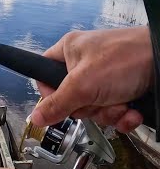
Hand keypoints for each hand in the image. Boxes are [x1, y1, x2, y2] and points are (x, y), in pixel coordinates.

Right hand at [32, 26, 152, 132]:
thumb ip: (57, 103)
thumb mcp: (83, 84)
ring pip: (92, 108)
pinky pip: (111, 111)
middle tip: (98, 100)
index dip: (50, 94)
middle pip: (70, 99)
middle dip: (88, 107)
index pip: (44, 75)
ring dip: (108, 112)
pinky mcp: (121, 89)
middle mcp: (84, 63)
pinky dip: (122, 115)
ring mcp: (104, 77)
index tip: (62, 103)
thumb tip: (36, 117)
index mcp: (68, 51)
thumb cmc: (126, 58)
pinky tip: (130, 110)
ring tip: (120, 103)